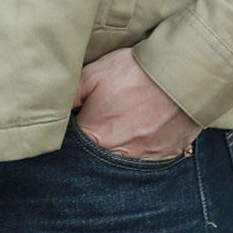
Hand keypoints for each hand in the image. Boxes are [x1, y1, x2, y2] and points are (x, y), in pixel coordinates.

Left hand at [73, 47, 201, 160]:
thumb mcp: (94, 74)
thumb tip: (54, 108)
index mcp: (94, 137)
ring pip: (123, 160)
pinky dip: (144, 147)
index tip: (82, 115)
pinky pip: (148, 160)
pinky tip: (145, 128)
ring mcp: (143, 160)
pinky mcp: (165, 158)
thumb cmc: (134, 72)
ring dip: (121, 145)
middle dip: (97, 140)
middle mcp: (117, 156)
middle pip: (98, 155)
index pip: (73, 143)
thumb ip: (69, 94)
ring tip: (126, 121)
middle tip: (106, 117)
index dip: (75, 128)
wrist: (179, 74)